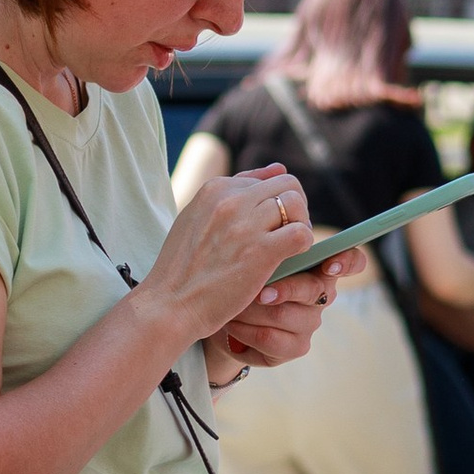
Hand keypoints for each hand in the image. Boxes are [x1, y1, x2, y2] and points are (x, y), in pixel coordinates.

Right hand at [145, 161, 322, 347]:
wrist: (169, 305)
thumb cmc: (183, 268)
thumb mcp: (197, 218)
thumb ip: (234, 192)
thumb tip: (278, 168)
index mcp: (214, 189)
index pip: (266, 179)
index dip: (274, 204)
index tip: (269, 227)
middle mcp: (230, 200)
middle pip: (287, 185)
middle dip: (295, 208)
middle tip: (287, 234)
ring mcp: (244, 224)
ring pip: (296, 204)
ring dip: (300, 224)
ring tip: (288, 247)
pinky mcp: (259, 251)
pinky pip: (301, 233)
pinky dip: (304, 245)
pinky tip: (290, 258)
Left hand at [207, 250, 360, 375]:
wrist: (225, 318)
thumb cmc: (245, 281)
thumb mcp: (256, 260)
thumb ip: (271, 250)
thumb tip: (269, 242)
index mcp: (318, 267)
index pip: (352, 261)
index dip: (347, 262)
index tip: (330, 265)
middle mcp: (320, 295)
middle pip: (313, 289)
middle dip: (283, 289)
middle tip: (258, 291)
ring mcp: (310, 322)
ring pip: (284, 315)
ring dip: (250, 310)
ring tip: (231, 303)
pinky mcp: (297, 347)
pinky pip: (270, 338)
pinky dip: (244, 330)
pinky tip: (231, 325)